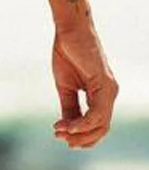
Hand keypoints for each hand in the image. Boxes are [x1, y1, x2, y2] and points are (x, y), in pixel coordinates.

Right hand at [52, 17, 117, 147]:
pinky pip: (97, 113)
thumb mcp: (65, 85)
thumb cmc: (67, 52)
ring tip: (60, 132)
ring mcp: (109, 90)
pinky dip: (82, 123)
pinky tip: (66, 125)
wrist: (69, 28)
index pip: (97, 123)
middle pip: (102, 128)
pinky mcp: (104, 84)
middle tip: (62, 140)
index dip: (81, 134)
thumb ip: (69, 105)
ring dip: (80, 132)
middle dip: (82, 139)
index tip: (61, 137)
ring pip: (101, 123)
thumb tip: (66, 127)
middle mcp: (110, 94)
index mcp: (101, 94)